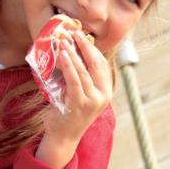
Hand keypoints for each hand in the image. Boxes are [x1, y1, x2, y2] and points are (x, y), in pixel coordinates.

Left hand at [34, 29, 114, 167]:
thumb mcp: (78, 92)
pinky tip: (64, 55)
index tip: (81, 34)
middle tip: (74, 32)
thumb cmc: (68, 112)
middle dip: (85, 46)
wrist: (63, 136)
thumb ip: (79, 77)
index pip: (101, 63)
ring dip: (74, 53)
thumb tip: (70, 52)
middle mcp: (103, 95)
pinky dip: (69, 66)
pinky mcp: (80, 104)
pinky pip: (75, 80)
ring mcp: (93, 100)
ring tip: (65, 41)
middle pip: (96, 64)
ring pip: (84, 71)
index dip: (91, 48)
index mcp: (105, 90)